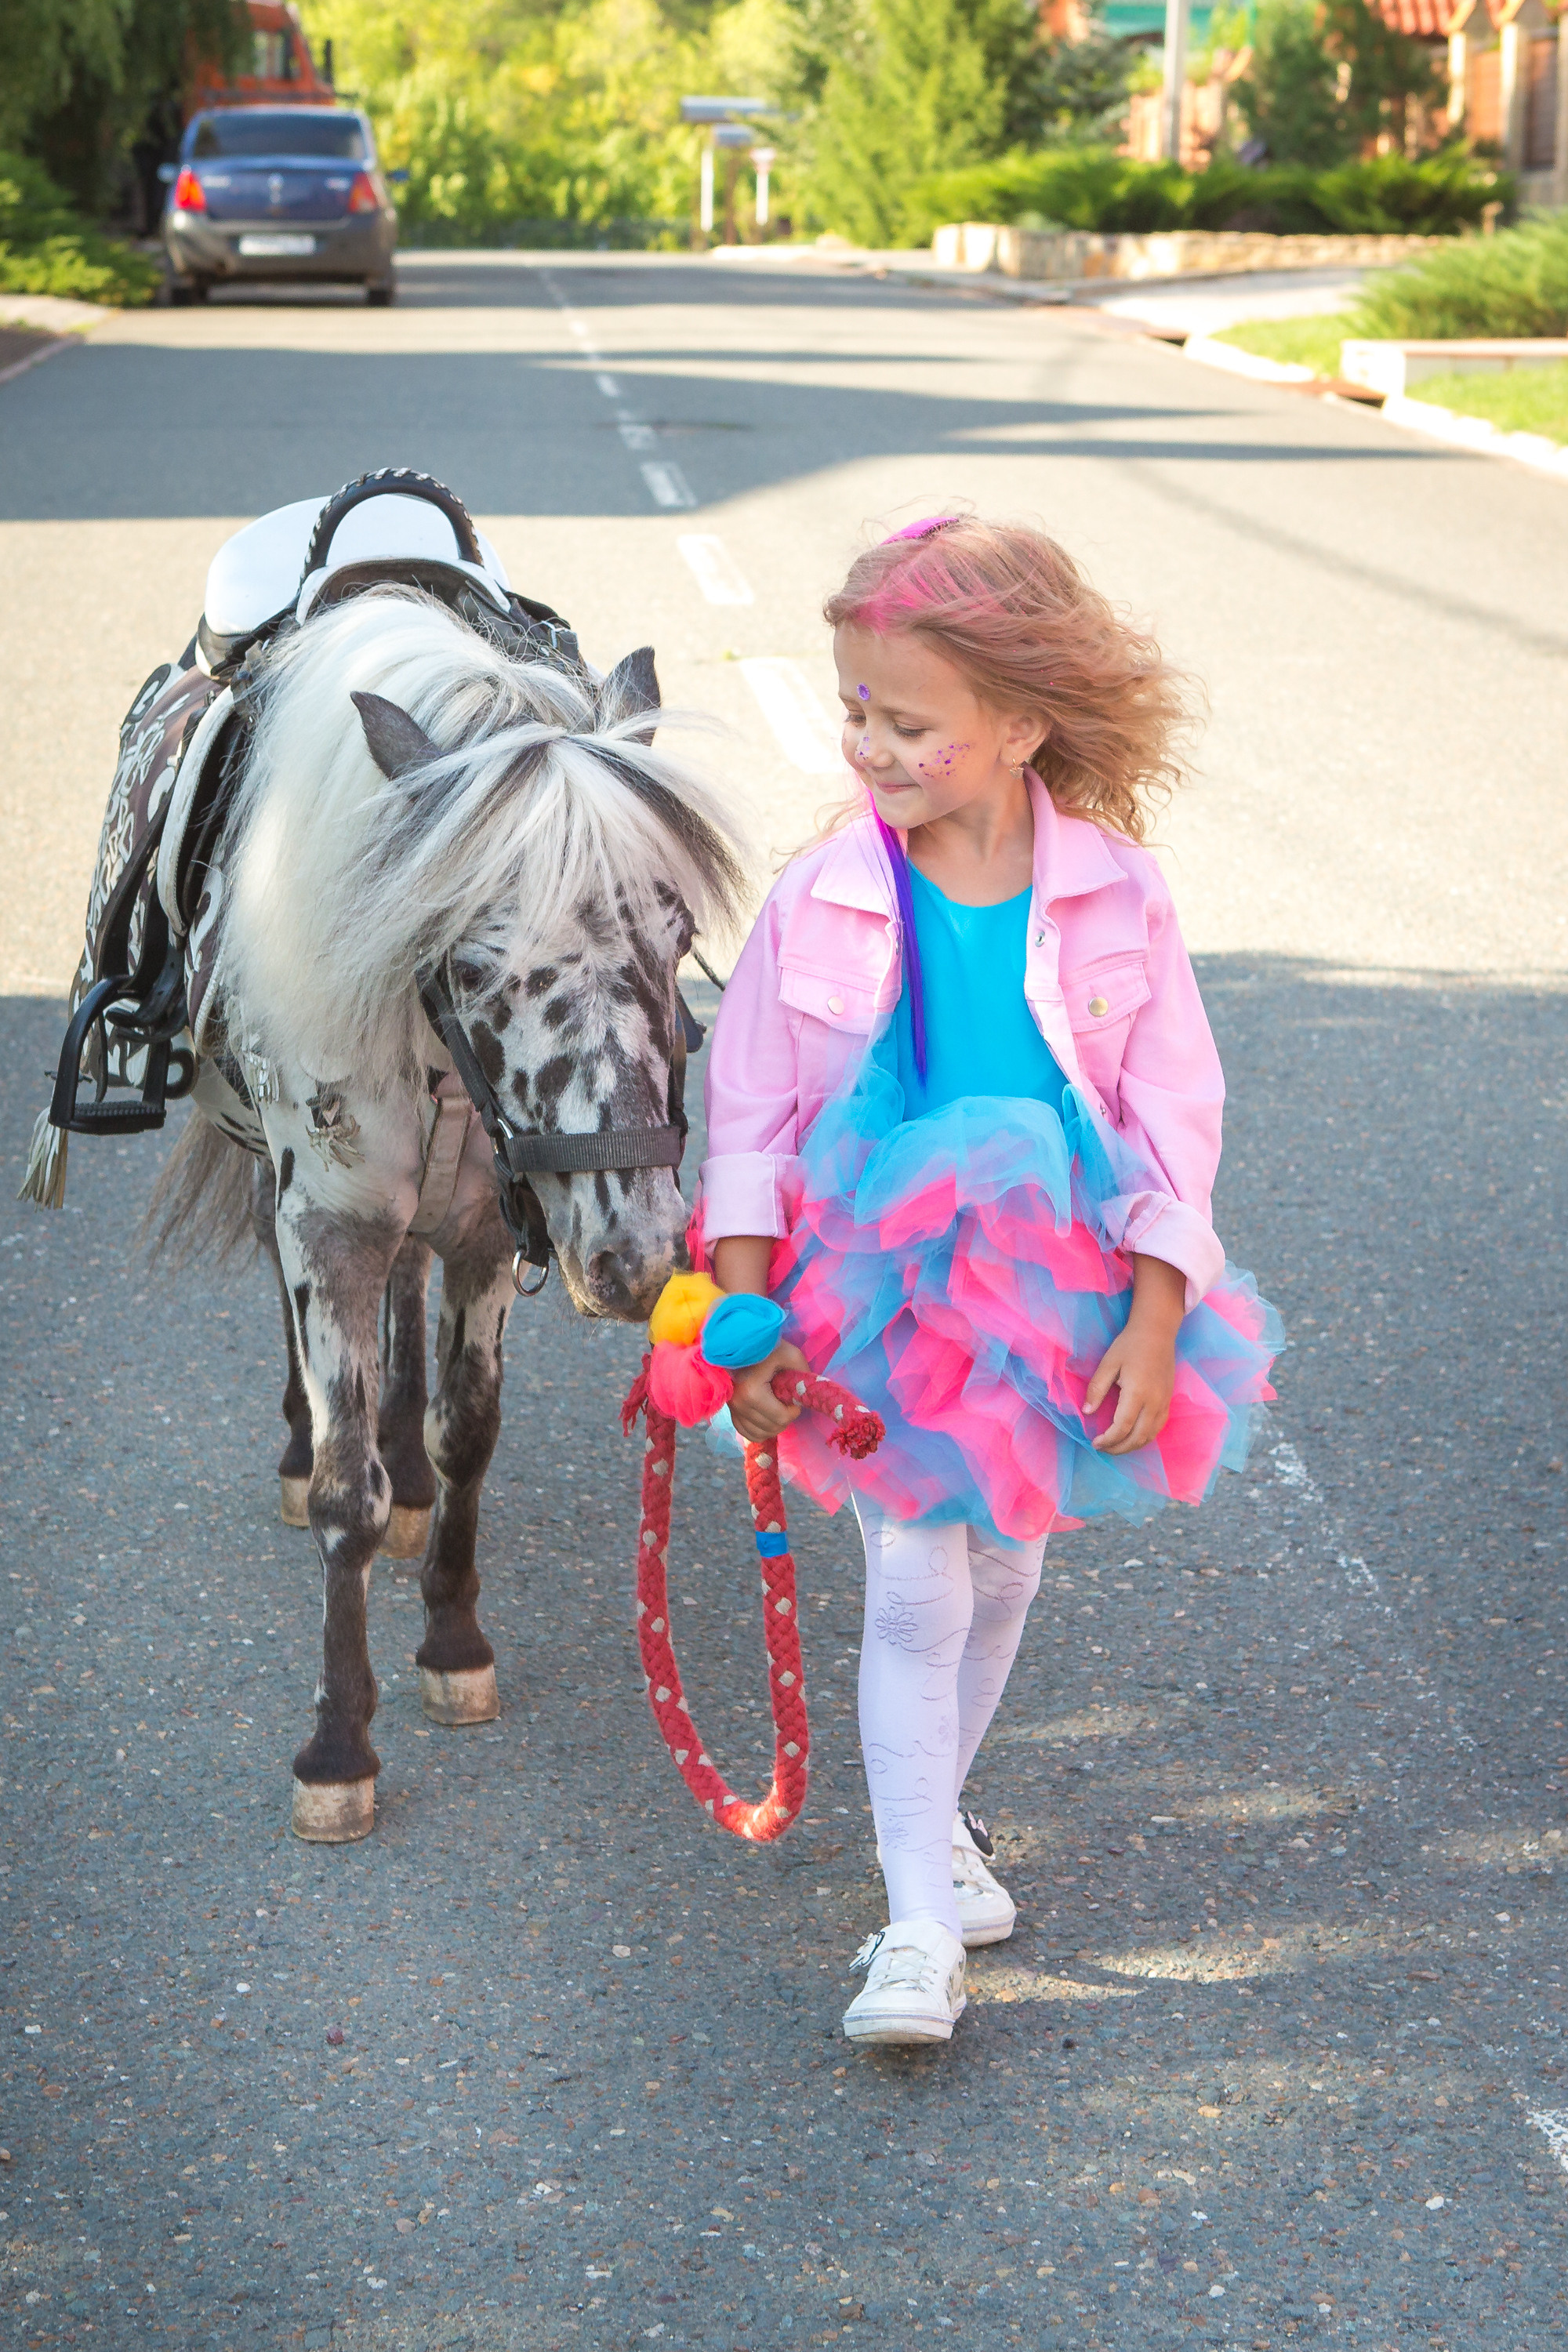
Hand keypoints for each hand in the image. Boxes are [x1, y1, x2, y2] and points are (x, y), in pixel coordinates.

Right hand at [728, 1341, 812, 1443]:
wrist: (738, 1340)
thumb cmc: (765, 1346)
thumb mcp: (790, 1354)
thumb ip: (803, 1374)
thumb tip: (807, 1394)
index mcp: (752, 1392)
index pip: (781, 1418)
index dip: (794, 1410)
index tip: (793, 1395)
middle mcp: (739, 1404)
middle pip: (772, 1428)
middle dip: (785, 1417)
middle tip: (786, 1399)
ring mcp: (732, 1409)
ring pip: (759, 1434)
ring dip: (774, 1425)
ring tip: (777, 1407)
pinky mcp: (730, 1411)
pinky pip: (746, 1433)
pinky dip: (759, 1430)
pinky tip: (767, 1418)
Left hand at [1085, 1254, 1183, 1455]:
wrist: (1157, 1332)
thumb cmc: (1129, 1345)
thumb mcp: (1108, 1364)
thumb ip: (1096, 1389)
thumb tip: (1087, 1412)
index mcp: (1137, 1393)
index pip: (1122, 1427)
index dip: (1108, 1440)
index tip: (1094, 1442)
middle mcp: (1154, 1402)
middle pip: (1138, 1437)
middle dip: (1119, 1448)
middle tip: (1102, 1448)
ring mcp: (1164, 1403)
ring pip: (1150, 1435)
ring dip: (1132, 1446)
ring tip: (1115, 1446)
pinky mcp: (1168, 1401)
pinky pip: (1158, 1427)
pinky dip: (1145, 1437)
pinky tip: (1133, 1436)